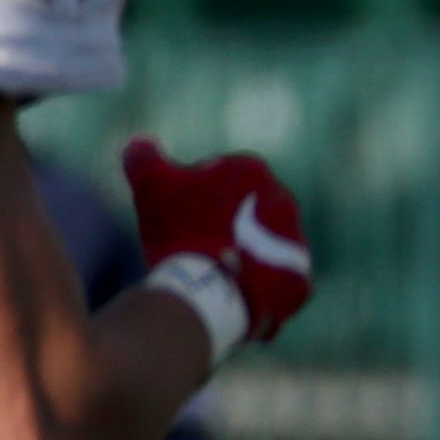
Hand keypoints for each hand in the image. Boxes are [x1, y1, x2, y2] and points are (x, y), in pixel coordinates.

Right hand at [121, 138, 311, 351]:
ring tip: (213, 275)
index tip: (180, 219)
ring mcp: (296, 243)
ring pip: (262, 246)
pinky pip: (277, 282)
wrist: (212, 291)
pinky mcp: (301, 282)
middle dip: (222, 225)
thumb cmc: (180, 231)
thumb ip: (142, 158)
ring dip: (242, 255)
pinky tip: (232, 294)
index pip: (218, 178)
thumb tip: (139, 144)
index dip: (193, 198)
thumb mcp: (151, 186)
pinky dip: (257, 287)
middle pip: (244, 212)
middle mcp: (283, 201)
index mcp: (252, 170)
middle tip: (194, 248)